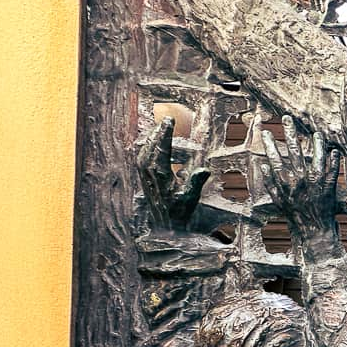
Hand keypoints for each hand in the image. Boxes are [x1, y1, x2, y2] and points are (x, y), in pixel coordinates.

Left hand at [137, 117, 209, 231]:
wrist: (165, 225)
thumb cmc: (179, 211)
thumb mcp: (190, 197)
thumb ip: (196, 182)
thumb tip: (205, 169)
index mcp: (160, 173)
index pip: (162, 147)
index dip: (166, 132)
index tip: (170, 120)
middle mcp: (149, 172)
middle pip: (151, 144)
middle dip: (158, 131)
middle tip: (166, 121)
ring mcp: (144, 174)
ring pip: (144, 149)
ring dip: (151, 138)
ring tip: (159, 129)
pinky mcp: (143, 177)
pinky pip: (141, 156)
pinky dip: (146, 147)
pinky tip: (152, 145)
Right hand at [259, 115, 342, 258]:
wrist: (313, 230)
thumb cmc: (294, 216)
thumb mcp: (277, 200)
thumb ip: (269, 183)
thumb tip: (262, 166)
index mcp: (285, 182)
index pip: (274, 157)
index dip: (270, 143)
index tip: (266, 130)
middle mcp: (299, 179)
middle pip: (293, 151)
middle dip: (289, 133)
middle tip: (286, 118)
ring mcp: (315, 182)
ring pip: (314, 156)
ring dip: (315, 143)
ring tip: (315, 132)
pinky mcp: (328, 186)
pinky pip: (331, 168)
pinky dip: (333, 159)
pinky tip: (334, 150)